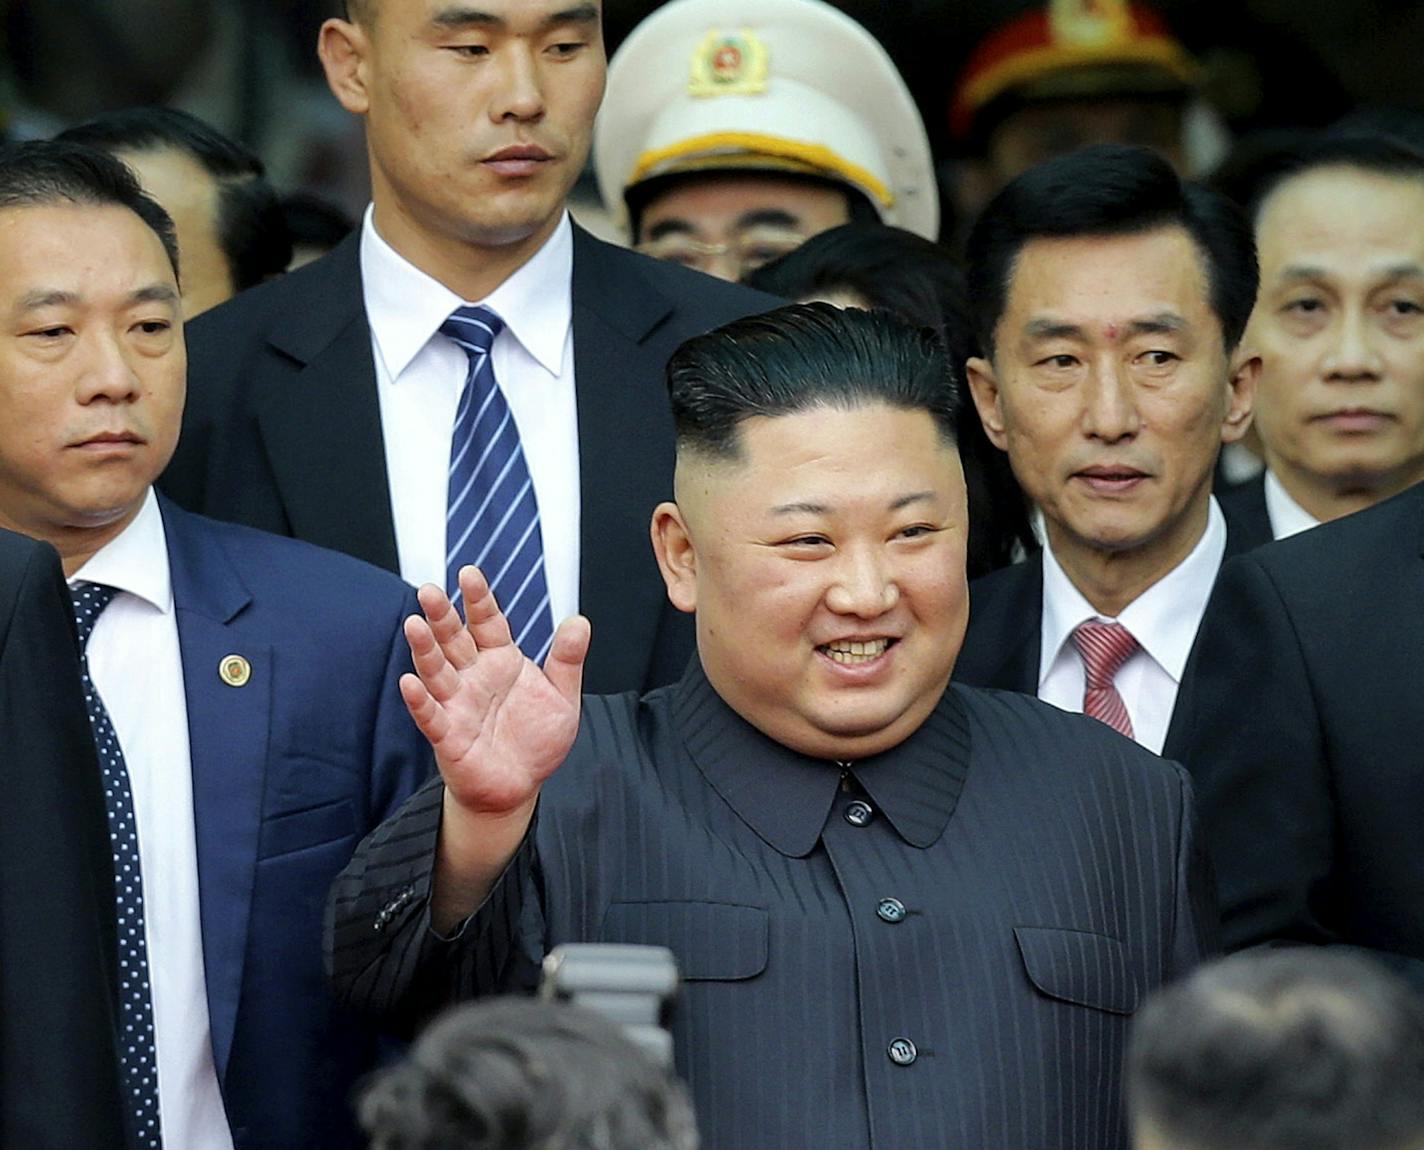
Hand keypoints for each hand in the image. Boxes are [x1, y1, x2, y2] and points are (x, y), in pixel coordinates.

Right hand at [401, 566, 590, 818]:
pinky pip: (431, 715)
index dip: (479, 599)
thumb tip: (580, 620)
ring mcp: (457, 704)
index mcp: (500, 660)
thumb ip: (567, 660)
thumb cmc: (536, 738)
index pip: (487, 622)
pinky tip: (408, 681)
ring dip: (424, 649)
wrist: (521, 785)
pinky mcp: (448, 736)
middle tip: (428, 589)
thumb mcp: (562, 697)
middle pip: (454, 640)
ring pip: (436, 671)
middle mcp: (474, 676)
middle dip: (441, 616)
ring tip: (414, 624)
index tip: (469, 573)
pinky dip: (419, 700)